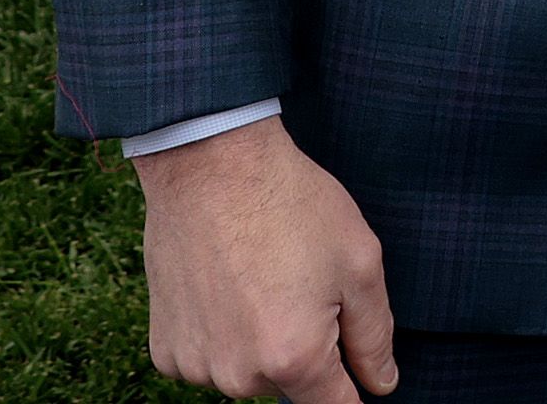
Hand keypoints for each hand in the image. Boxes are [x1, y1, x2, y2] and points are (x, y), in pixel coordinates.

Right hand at [135, 115, 401, 402]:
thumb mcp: (359, 261)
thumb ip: (375, 335)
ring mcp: (196, 365)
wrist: (210, 165)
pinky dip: (219, 334)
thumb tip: (382, 384)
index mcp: (295, 359)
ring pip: (247, 373)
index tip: (348, 366)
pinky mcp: (165, 350)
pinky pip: (207, 360)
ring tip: (258, 277)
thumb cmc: (292, 205)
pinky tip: (224, 286)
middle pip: (290, 385)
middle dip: (304, 347)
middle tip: (298, 283)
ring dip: (258, 341)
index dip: (353, 390)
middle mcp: (241, 376)